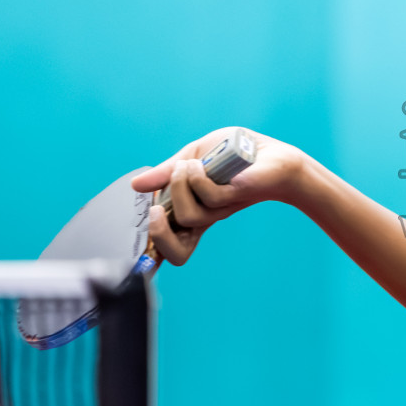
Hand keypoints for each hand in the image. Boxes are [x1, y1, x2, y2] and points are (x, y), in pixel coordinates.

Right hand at [130, 127, 307, 266]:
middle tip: (157, 207)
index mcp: (188, 209)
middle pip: (173, 250)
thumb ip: (166, 172)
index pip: (167, 246)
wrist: (269, 150)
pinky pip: (209, 197)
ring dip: (180, 185)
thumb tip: (136, 186)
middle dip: (157, 230)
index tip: (138, 249)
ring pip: (188, 216)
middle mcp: (203, 216)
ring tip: (190, 165)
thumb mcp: (191, 155)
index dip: (150, 254)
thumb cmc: (232, 154)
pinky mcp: (236, 198)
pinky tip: (204, 164)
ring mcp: (220, 210)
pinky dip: (198, 177)